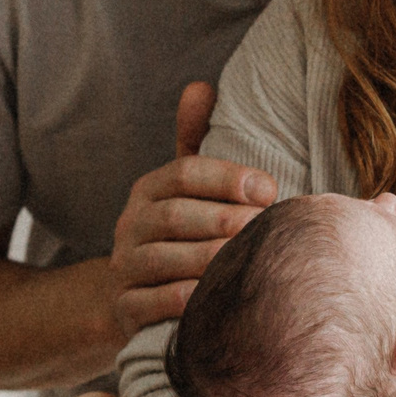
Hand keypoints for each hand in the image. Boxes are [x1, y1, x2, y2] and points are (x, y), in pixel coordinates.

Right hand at [106, 82, 278, 334]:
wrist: (144, 300)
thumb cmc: (185, 236)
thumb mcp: (189, 189)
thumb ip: (197, 142)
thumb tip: (199, 87)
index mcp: (149, 189)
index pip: (185, 173)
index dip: (228, 178)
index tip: (271, 190)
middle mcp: (130, 225)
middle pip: (175, 215)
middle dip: (225, 221)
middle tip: (268, 230)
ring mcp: (124, 267)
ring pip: (165, 259)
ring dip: (211, 261)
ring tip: (251, 265)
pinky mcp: (124, 309)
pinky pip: (151, 303)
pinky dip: (184, 301)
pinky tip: (216, 300)